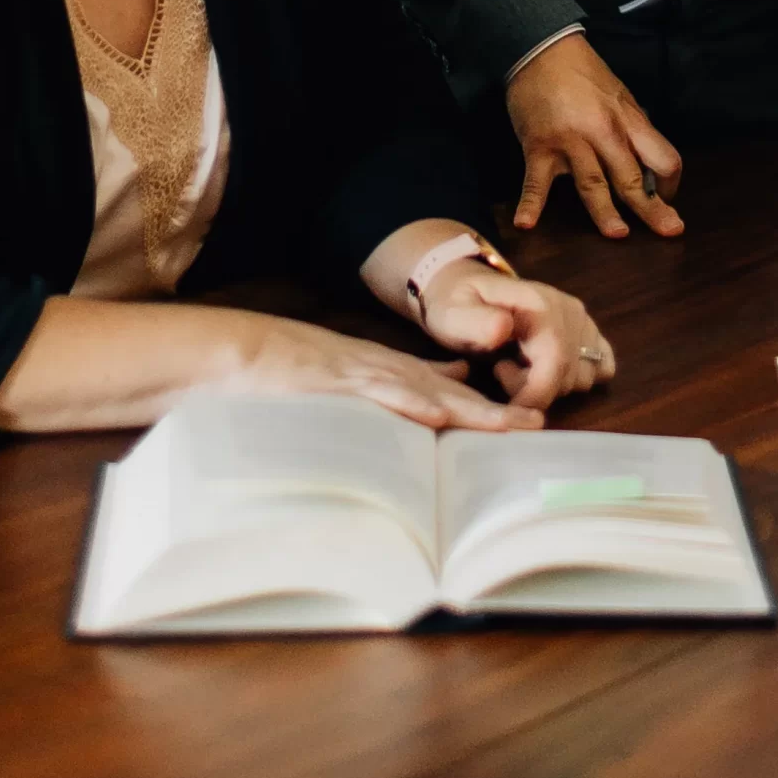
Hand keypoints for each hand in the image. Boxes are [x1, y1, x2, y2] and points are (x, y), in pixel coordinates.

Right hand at [228, 314, 543, 431]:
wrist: (240, 353)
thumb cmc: (288, 373)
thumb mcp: (353, 376)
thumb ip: (401, 381)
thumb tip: (451, 386)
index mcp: (388, 374)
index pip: (447, 392)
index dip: (487, 407)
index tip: (525, 420)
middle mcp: (384, 372)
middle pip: (449, 395)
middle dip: (494, 412)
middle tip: (537, 424)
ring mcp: (362, 377)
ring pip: (426, 395)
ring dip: (469, 411)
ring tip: (511, 424)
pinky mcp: (336, 385)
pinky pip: (378, 395)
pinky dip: (409, 403)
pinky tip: (438, 414)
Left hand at [416, 260, 616, 409]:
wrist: (466, 287)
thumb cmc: (458, 305)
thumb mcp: (454, 314)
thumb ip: (475, 322)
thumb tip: (503, 327)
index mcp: (541, 305)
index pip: (556, 361)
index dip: (537, 393)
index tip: (510, 408)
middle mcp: (569, 310)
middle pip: (569, 374)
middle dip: (536, 389)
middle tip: (501, 371)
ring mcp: (582, 319)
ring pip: (583, 375)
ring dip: (552, 384)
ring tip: (518, 366)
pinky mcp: (587, 330)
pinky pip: (600, 365)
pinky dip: (576, 376)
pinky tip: (545, 369)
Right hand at [505, 34, 683, 236]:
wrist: (543, 48)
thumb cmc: (584, 73)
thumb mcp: (620, 96)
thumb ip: (633, 130)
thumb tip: (648, 164)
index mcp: (628, 121)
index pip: (663, 157)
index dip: (669, 183)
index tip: (667, 198)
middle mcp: (604, 133)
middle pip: (633, 178)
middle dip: (652, 208)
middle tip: (668, 230)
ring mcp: (571, 141)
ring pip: (592, 184)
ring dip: (605, 212)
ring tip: (618, 235)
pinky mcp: (539, 146)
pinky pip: (536, 181)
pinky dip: (530, 204)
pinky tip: (527, 224)